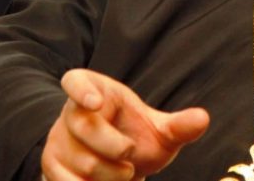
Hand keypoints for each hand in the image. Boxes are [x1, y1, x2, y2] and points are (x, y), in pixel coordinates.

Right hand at [41, 69, 209, 180]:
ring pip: (80, 161)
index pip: (77, 81)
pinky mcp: (50, 165)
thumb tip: (203, 118)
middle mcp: (71, 112)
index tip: (96, 102)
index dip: (82, 91)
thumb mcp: (160, 132)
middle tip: (130, 161)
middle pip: (86, 129)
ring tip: (124, 173)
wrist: (117, 166)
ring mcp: (57, 139)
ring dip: (108, 175)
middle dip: (115, 150)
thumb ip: (179, 126)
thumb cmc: (137, 138)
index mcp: (97, 91)